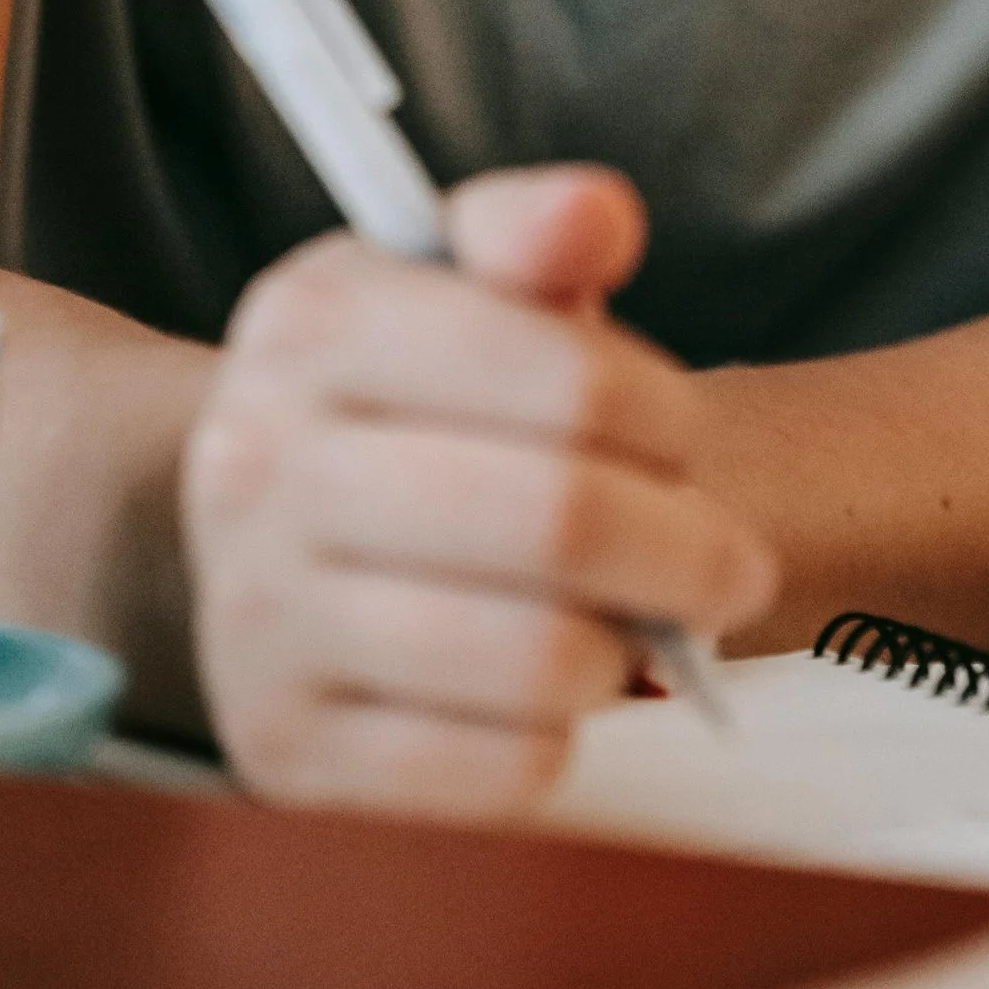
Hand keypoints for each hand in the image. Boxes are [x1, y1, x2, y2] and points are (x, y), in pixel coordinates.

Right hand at [182, 165, 777, 814]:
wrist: (259, 521)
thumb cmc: (410, 390)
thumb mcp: (450, 277)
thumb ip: (534, 232)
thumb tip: (598, 214)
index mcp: (315, 319)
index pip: (564, 375)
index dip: (664, 414)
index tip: (689, 436)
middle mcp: (258, 465)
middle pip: (558, 522)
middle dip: (686, 550)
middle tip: (733, 566)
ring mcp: (255, 620)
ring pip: (532, 661)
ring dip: (624, 650)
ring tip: (635, 627)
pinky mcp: (282, 748)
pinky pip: (489, 774)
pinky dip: (560, 740)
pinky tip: (554, 695)